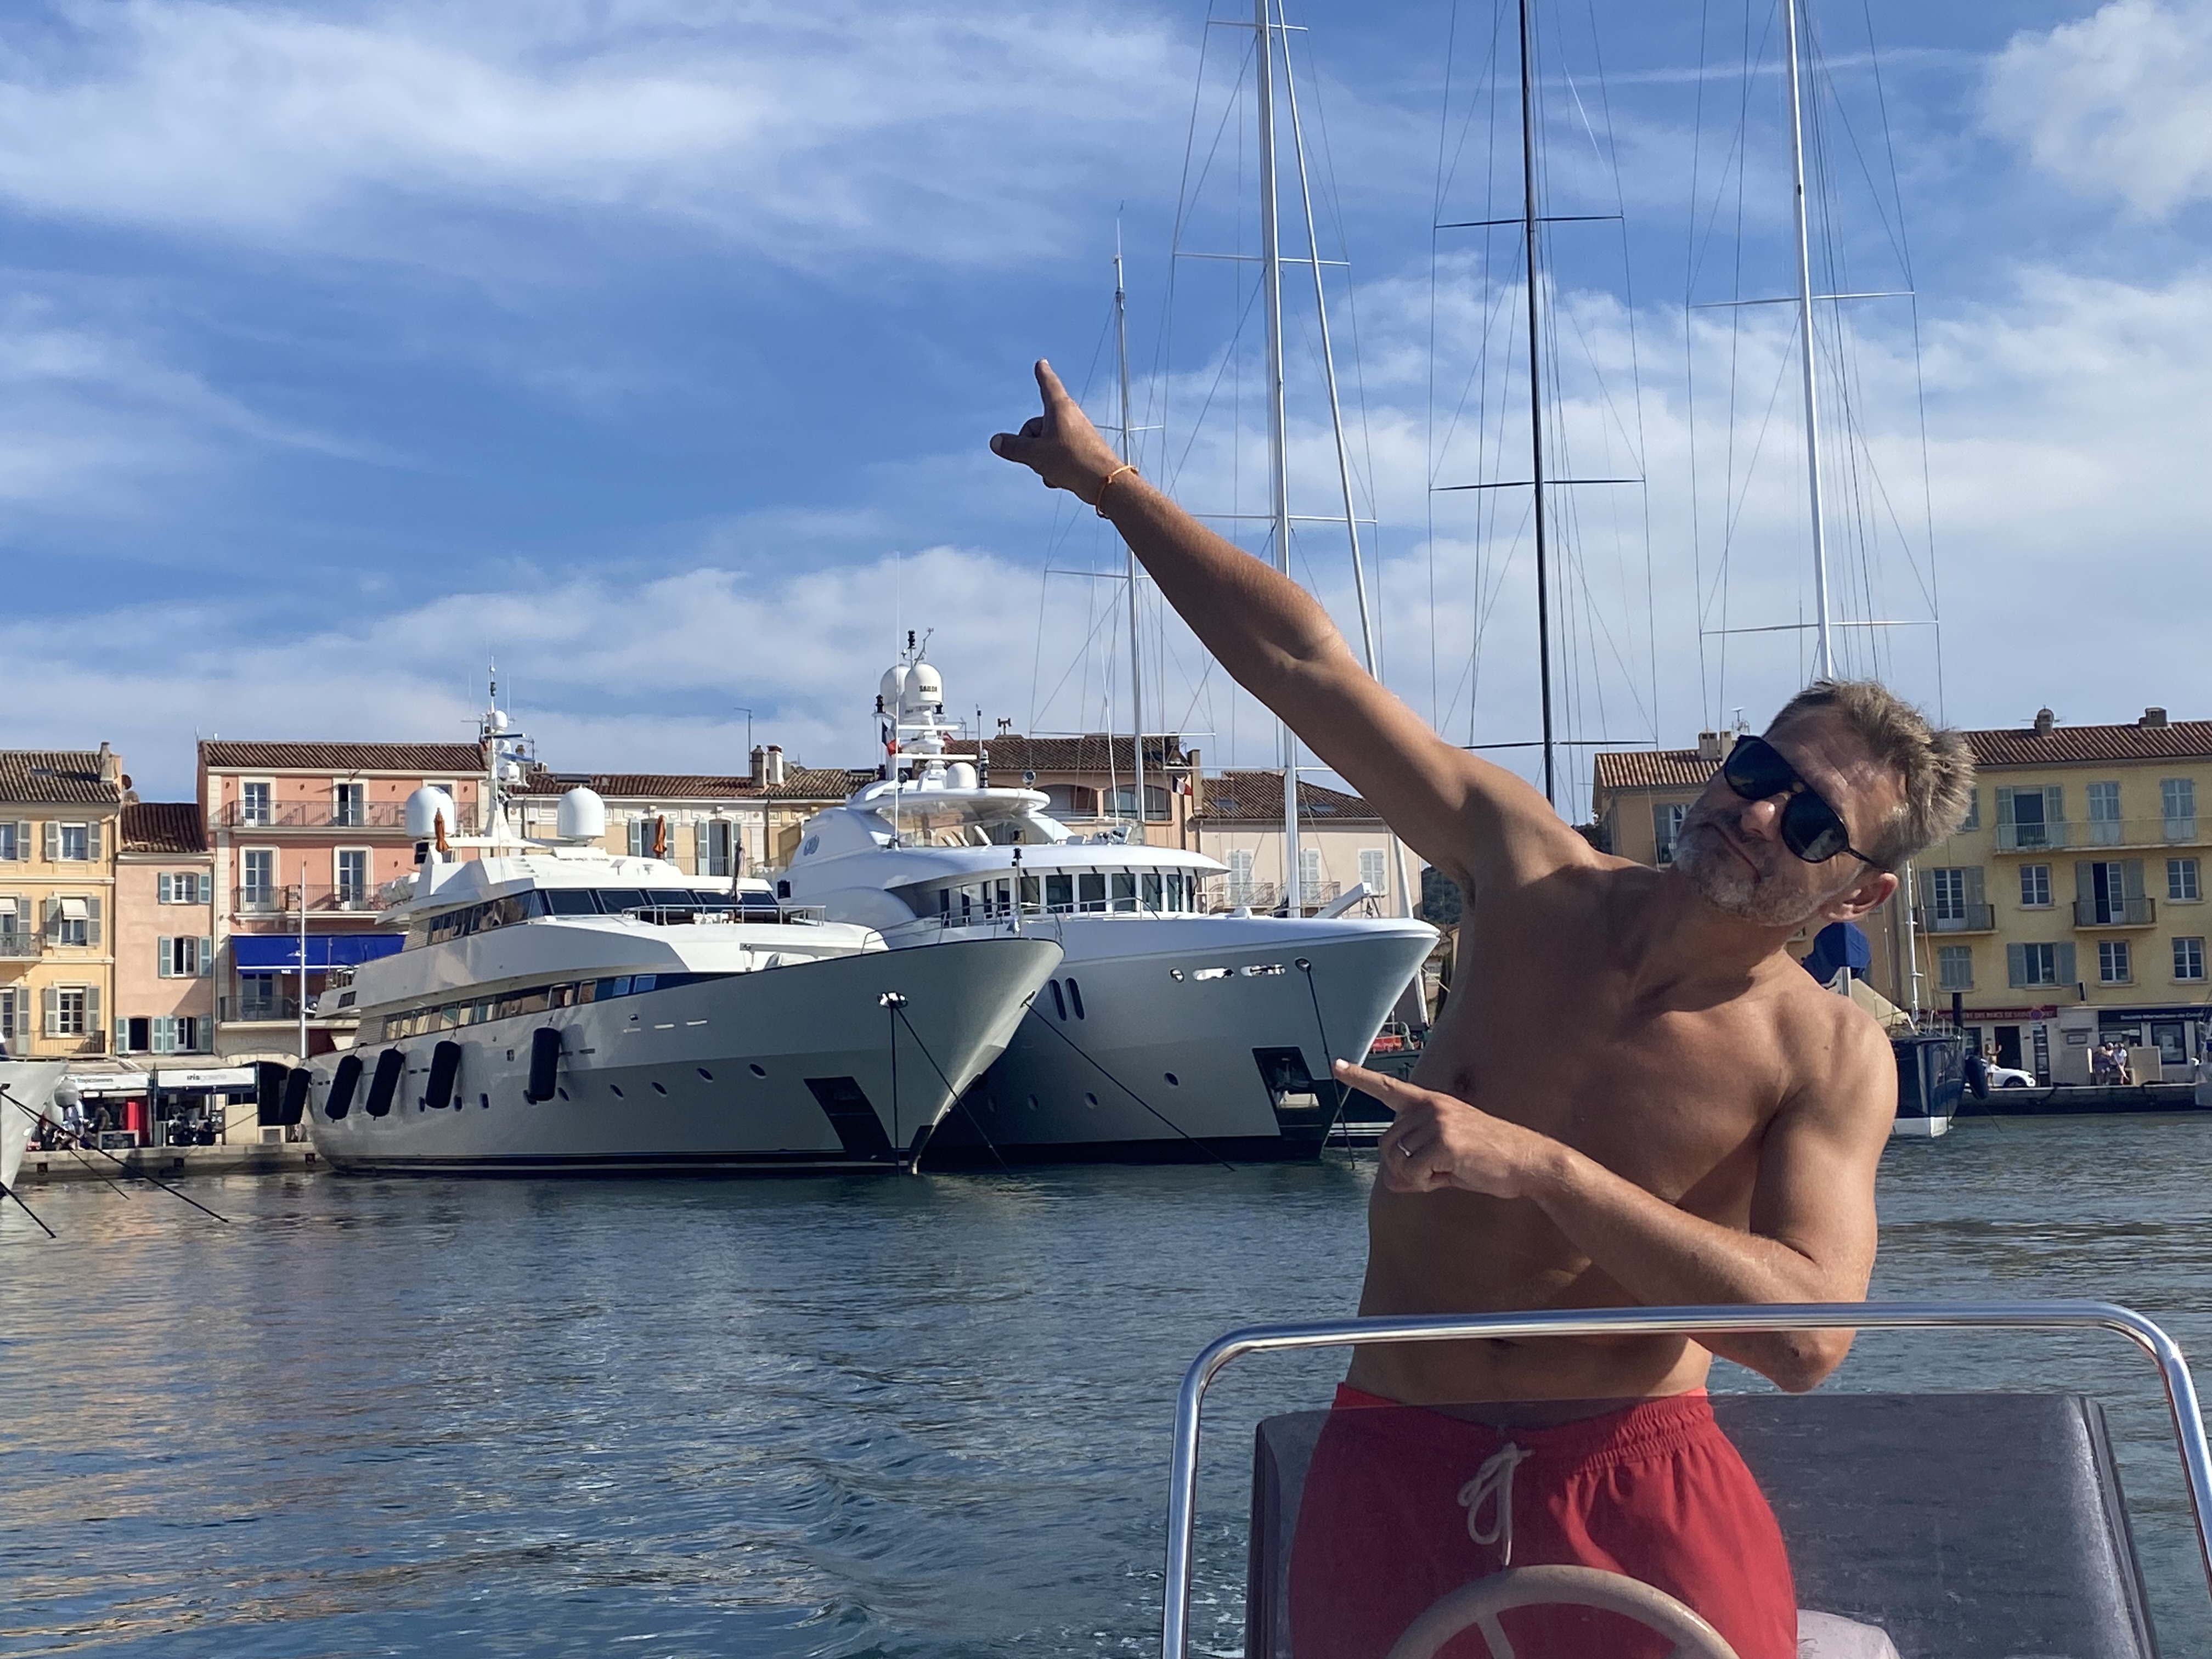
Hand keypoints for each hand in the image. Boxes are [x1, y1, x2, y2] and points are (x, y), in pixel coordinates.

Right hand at [989, 359, 1127, 504]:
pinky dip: (1053, 467)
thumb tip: (995, 442)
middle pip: (1037, 426)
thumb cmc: (1072, 462)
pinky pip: (1057, 455)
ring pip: (1046, 443)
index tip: (1041, 363)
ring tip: (1053, 470)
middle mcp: (1070, 417)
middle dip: (1030, 443)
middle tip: (1038, 457)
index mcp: (1060, 408)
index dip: (1042, 374)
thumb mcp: (1035, 454)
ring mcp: (1076, 434)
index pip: (1047, 385)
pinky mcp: (1081, 451)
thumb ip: (1013, 447)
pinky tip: (1060, 479)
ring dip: (1041, 459)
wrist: (1105, 483)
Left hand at [1334, 1059, 1558, 1197]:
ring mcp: (1437, 1122)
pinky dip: (1426, 1183)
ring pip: (1397, 1161)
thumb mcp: (1448, 1162)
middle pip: (1386, 1144)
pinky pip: (1413, 1174)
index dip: (1360, 1078)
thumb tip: (1392, 1183)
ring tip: (1448, 1170)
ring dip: (1417, 1177)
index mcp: (1432, 1104)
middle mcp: (1431, 1108)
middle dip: (1403, 1167)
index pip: (1389, 1088)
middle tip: (1436, 1171)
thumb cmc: (1491, 1160)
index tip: (1337, 1066)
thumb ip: (1417, 1168)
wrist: (1529, 1162)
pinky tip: (1451, 1175)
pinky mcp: (1445, 1142)